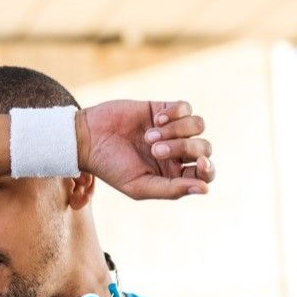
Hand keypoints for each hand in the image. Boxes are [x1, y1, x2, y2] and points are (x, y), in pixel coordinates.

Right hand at [76, 100, 214, 199]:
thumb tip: (205, 189)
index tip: (198, 163)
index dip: (208, 168)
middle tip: (154, 150)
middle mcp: (177, 151)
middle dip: (182, 147)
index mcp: (174, 174)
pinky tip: (155, 119)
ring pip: (198, 125)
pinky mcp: (163, 108)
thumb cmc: (111, 167)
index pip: (206, 173)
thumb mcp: (139, 186)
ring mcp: (172, 129)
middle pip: (204, 147)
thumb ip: (172, 190)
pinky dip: (174, 113)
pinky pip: (186, 107)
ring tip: (149, 135)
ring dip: (177, 130)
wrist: (88, 138)